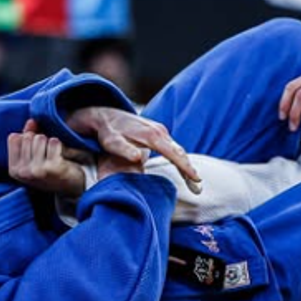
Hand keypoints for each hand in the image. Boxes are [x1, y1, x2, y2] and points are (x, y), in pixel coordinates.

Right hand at [7, 121, 89, 197]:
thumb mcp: (32, 156)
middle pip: (28, 136)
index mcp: (14, 169)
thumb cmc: (49, 169)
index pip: (14, 137)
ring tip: (52, 155)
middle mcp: (22, 172)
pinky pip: (53, 142)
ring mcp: (37, 170)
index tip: (34, 150)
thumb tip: (31, 121)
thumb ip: (28, 137)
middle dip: (39, 140)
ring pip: (40, 137)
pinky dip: (58, 145)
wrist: (70, 186)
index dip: (27, 138)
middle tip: (46, 154)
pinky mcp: (52, 168)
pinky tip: (60, 156)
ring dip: (48, 142)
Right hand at [68, 107, 202, 193]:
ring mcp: (133, 132)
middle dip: (184, 165)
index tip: (198, 184)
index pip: (178, 153)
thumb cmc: (128, 135)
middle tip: (196, 179)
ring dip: (165, 154)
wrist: (102, 115)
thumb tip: (174, 181)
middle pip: (172, 149)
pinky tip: (135, 156)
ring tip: (176, 168)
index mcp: (160, 136)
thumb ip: (161, 159)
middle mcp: (151, 132)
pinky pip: (121, 144)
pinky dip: (129, 150)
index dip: (188, 168)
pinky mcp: (112, 136)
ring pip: (153, 143)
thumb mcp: (147, 147)